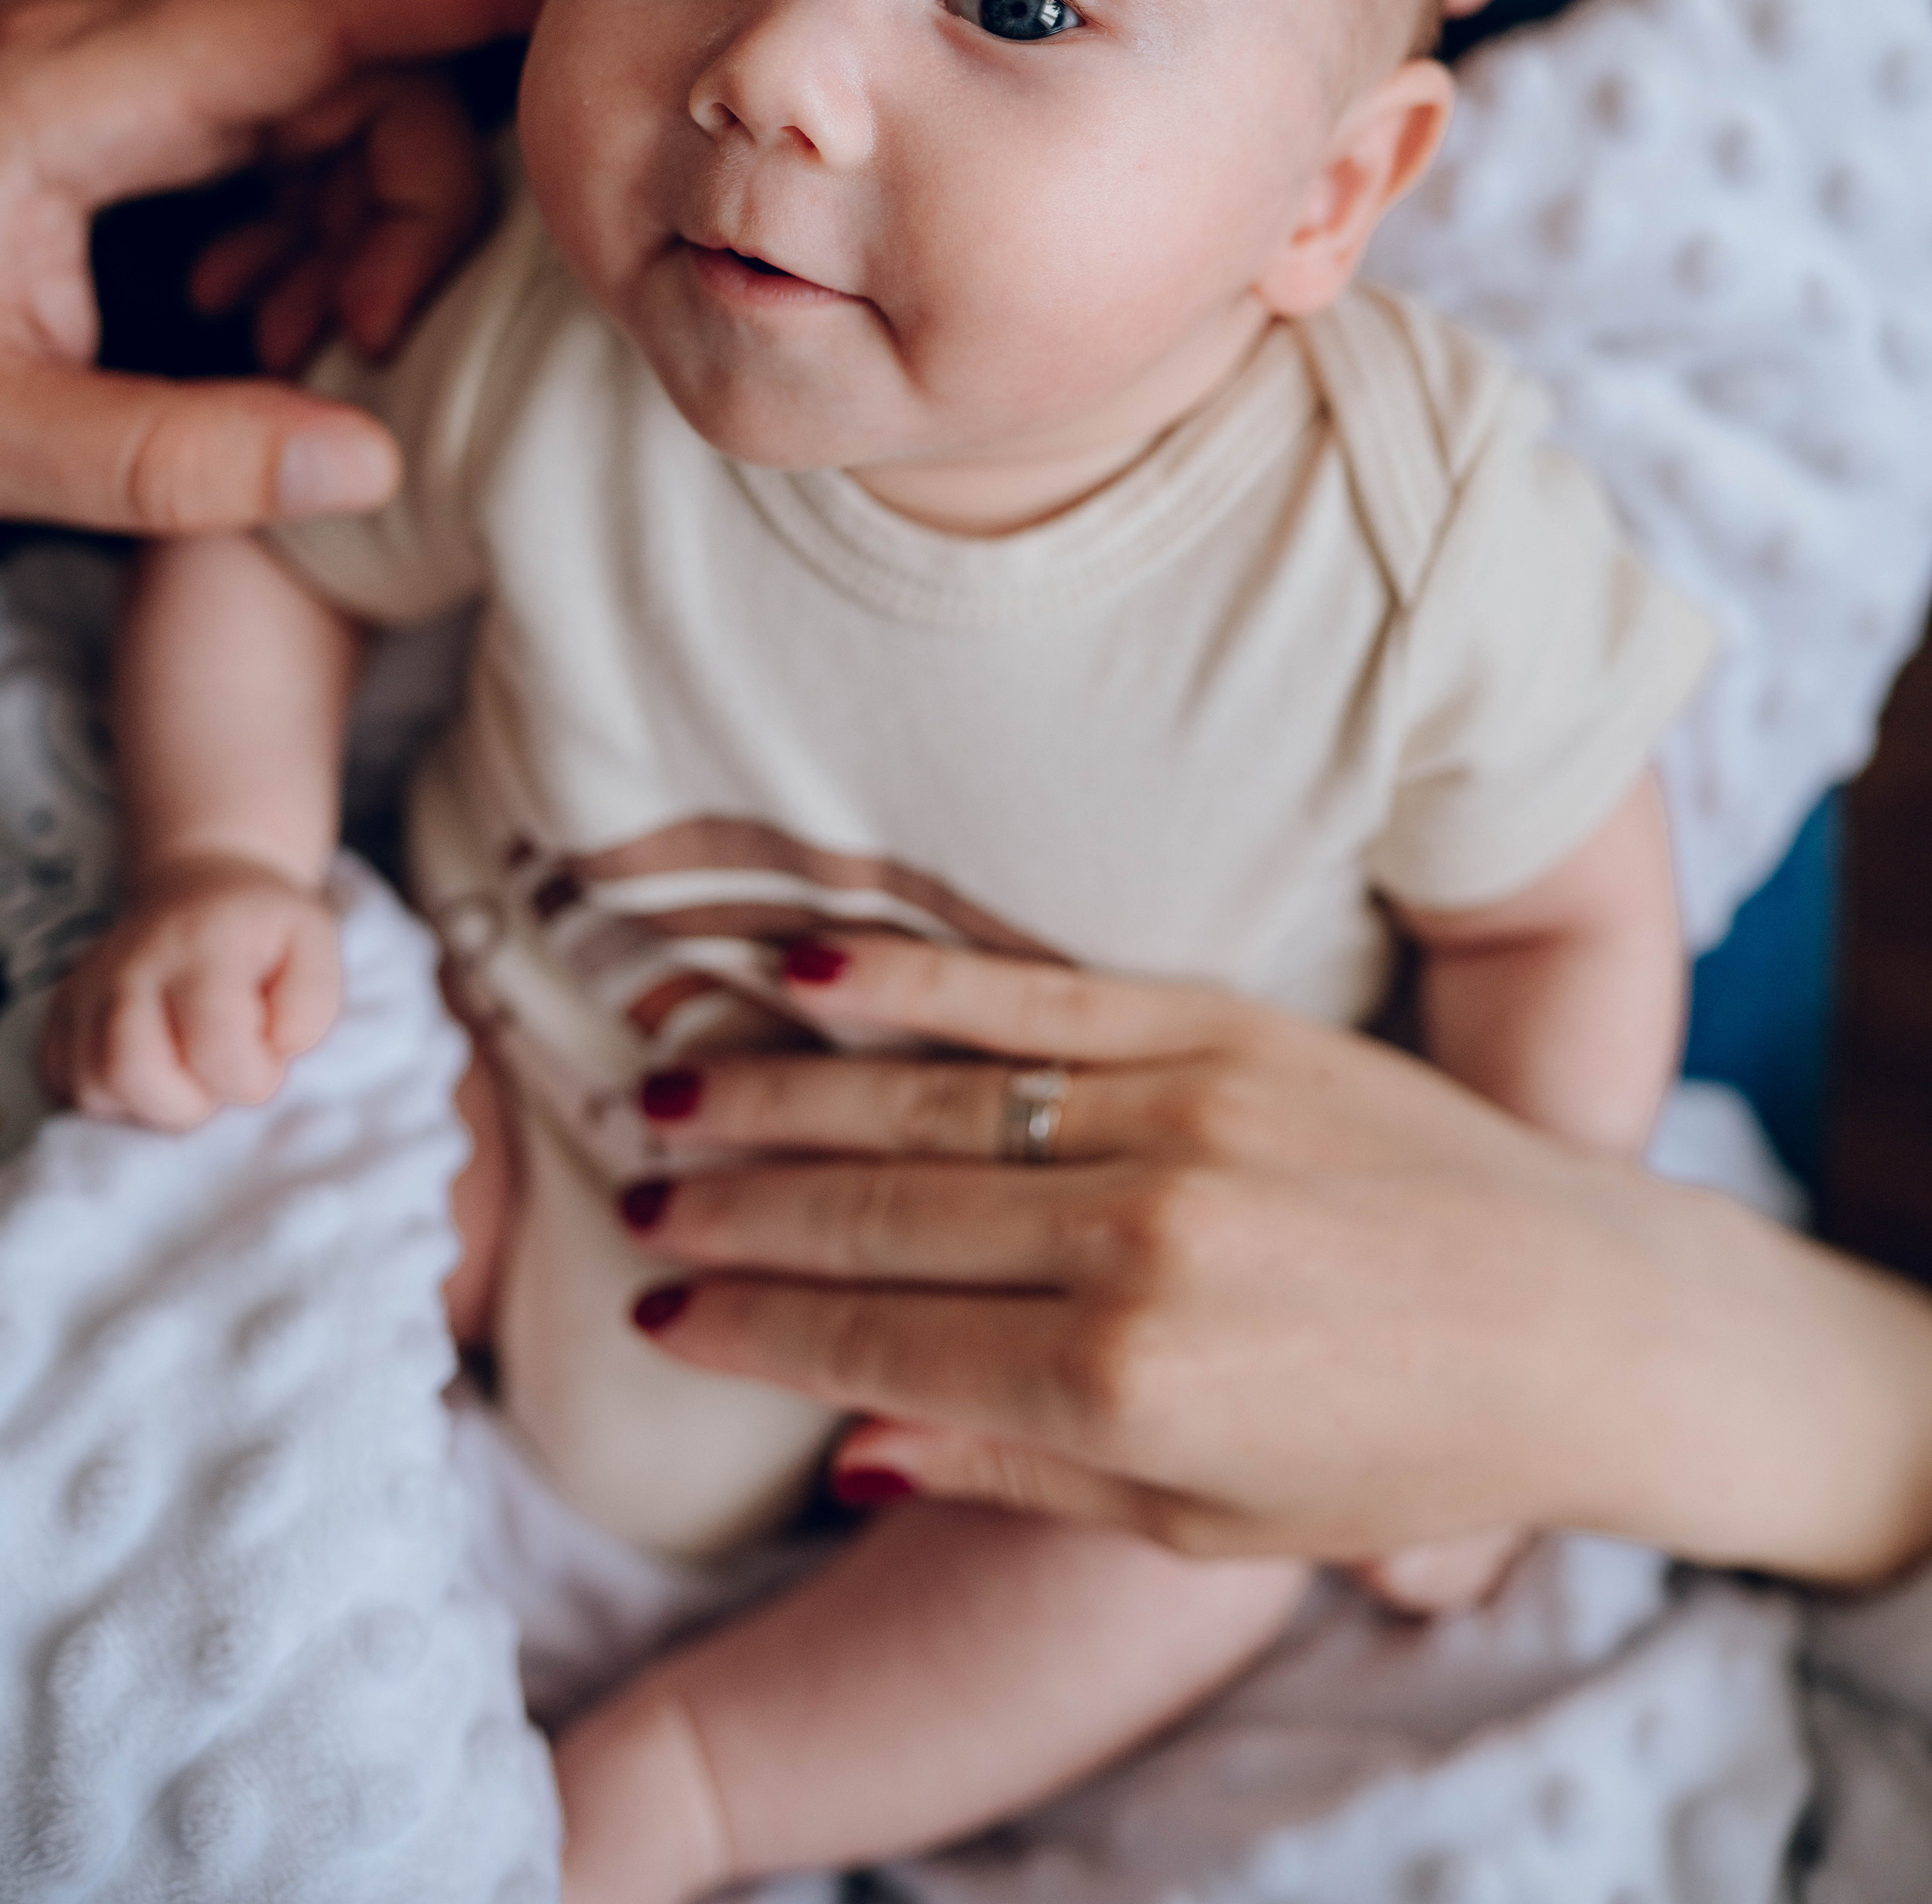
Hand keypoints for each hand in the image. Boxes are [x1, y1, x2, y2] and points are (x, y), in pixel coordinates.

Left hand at [0, 0, 552, 531]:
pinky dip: (294, 217)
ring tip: (297, 347)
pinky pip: (263, 127)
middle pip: (348, 65)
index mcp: (72, 88)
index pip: (318, 7)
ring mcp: (107, 62)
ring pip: (319, 97)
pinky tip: (254, 316)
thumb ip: (175, 459)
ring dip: (354, 218)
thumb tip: (371, 460)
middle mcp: (103, 41)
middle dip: (410, 195)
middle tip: (372, 336)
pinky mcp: (111, 100)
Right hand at [39, 852, 341, 1128]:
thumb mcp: (314, 944)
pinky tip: (148, 1073)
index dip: (250, 1078)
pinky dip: (108, 1098)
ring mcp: (86, 989)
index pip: (213, 1042)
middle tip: (218, 1080)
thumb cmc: (264, 928)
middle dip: (187, 1105)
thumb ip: (310, 1002)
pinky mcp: (60, 1013)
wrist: (199, 888)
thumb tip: (275, 1050)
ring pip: (91, 1087)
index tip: (267, 1065)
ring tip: (186, 1077)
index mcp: (201, 947)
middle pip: (131, 1070)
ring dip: (147, 1106)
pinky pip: (63, 1082)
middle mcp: (131, 966)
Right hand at [613, 933, 1931, 1585]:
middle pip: (883, 1215)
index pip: (884, 1347)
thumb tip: (843, 1451)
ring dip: (783, 1095)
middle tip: (637, 1201)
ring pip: (931, 1097)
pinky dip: (916, 981)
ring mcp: (1185, 1114)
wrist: (1582, 1310)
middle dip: (739, 1214)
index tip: (659, 1315)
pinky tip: (808, 967)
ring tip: (669, 1090)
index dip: (755, 1333)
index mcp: (1132, 1386)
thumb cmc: (1395, 1446)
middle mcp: (1142, 1240)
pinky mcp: (1229, 1025)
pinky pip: (1038, 992)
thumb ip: (1017, 1470)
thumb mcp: (1203, 1521)